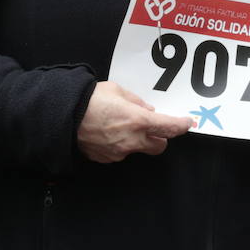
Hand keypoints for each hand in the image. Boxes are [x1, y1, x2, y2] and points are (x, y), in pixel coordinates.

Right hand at [76, 81, 192, 162]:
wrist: (62, 117)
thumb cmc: (90, 100)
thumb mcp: (117, 91)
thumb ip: (137, 102)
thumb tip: (147, 110)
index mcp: (138, 121)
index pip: (169, 128)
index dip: (181, 126)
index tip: (187, 124)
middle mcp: (132, 140)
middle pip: (159, 146)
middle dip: (159, 137)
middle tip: (152, 126)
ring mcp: (119, 152)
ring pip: (138, 150)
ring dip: (138, 141)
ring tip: (121, 126)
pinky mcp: (106, 158)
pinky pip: (120, 153)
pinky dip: (120, 145)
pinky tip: (108, 133)